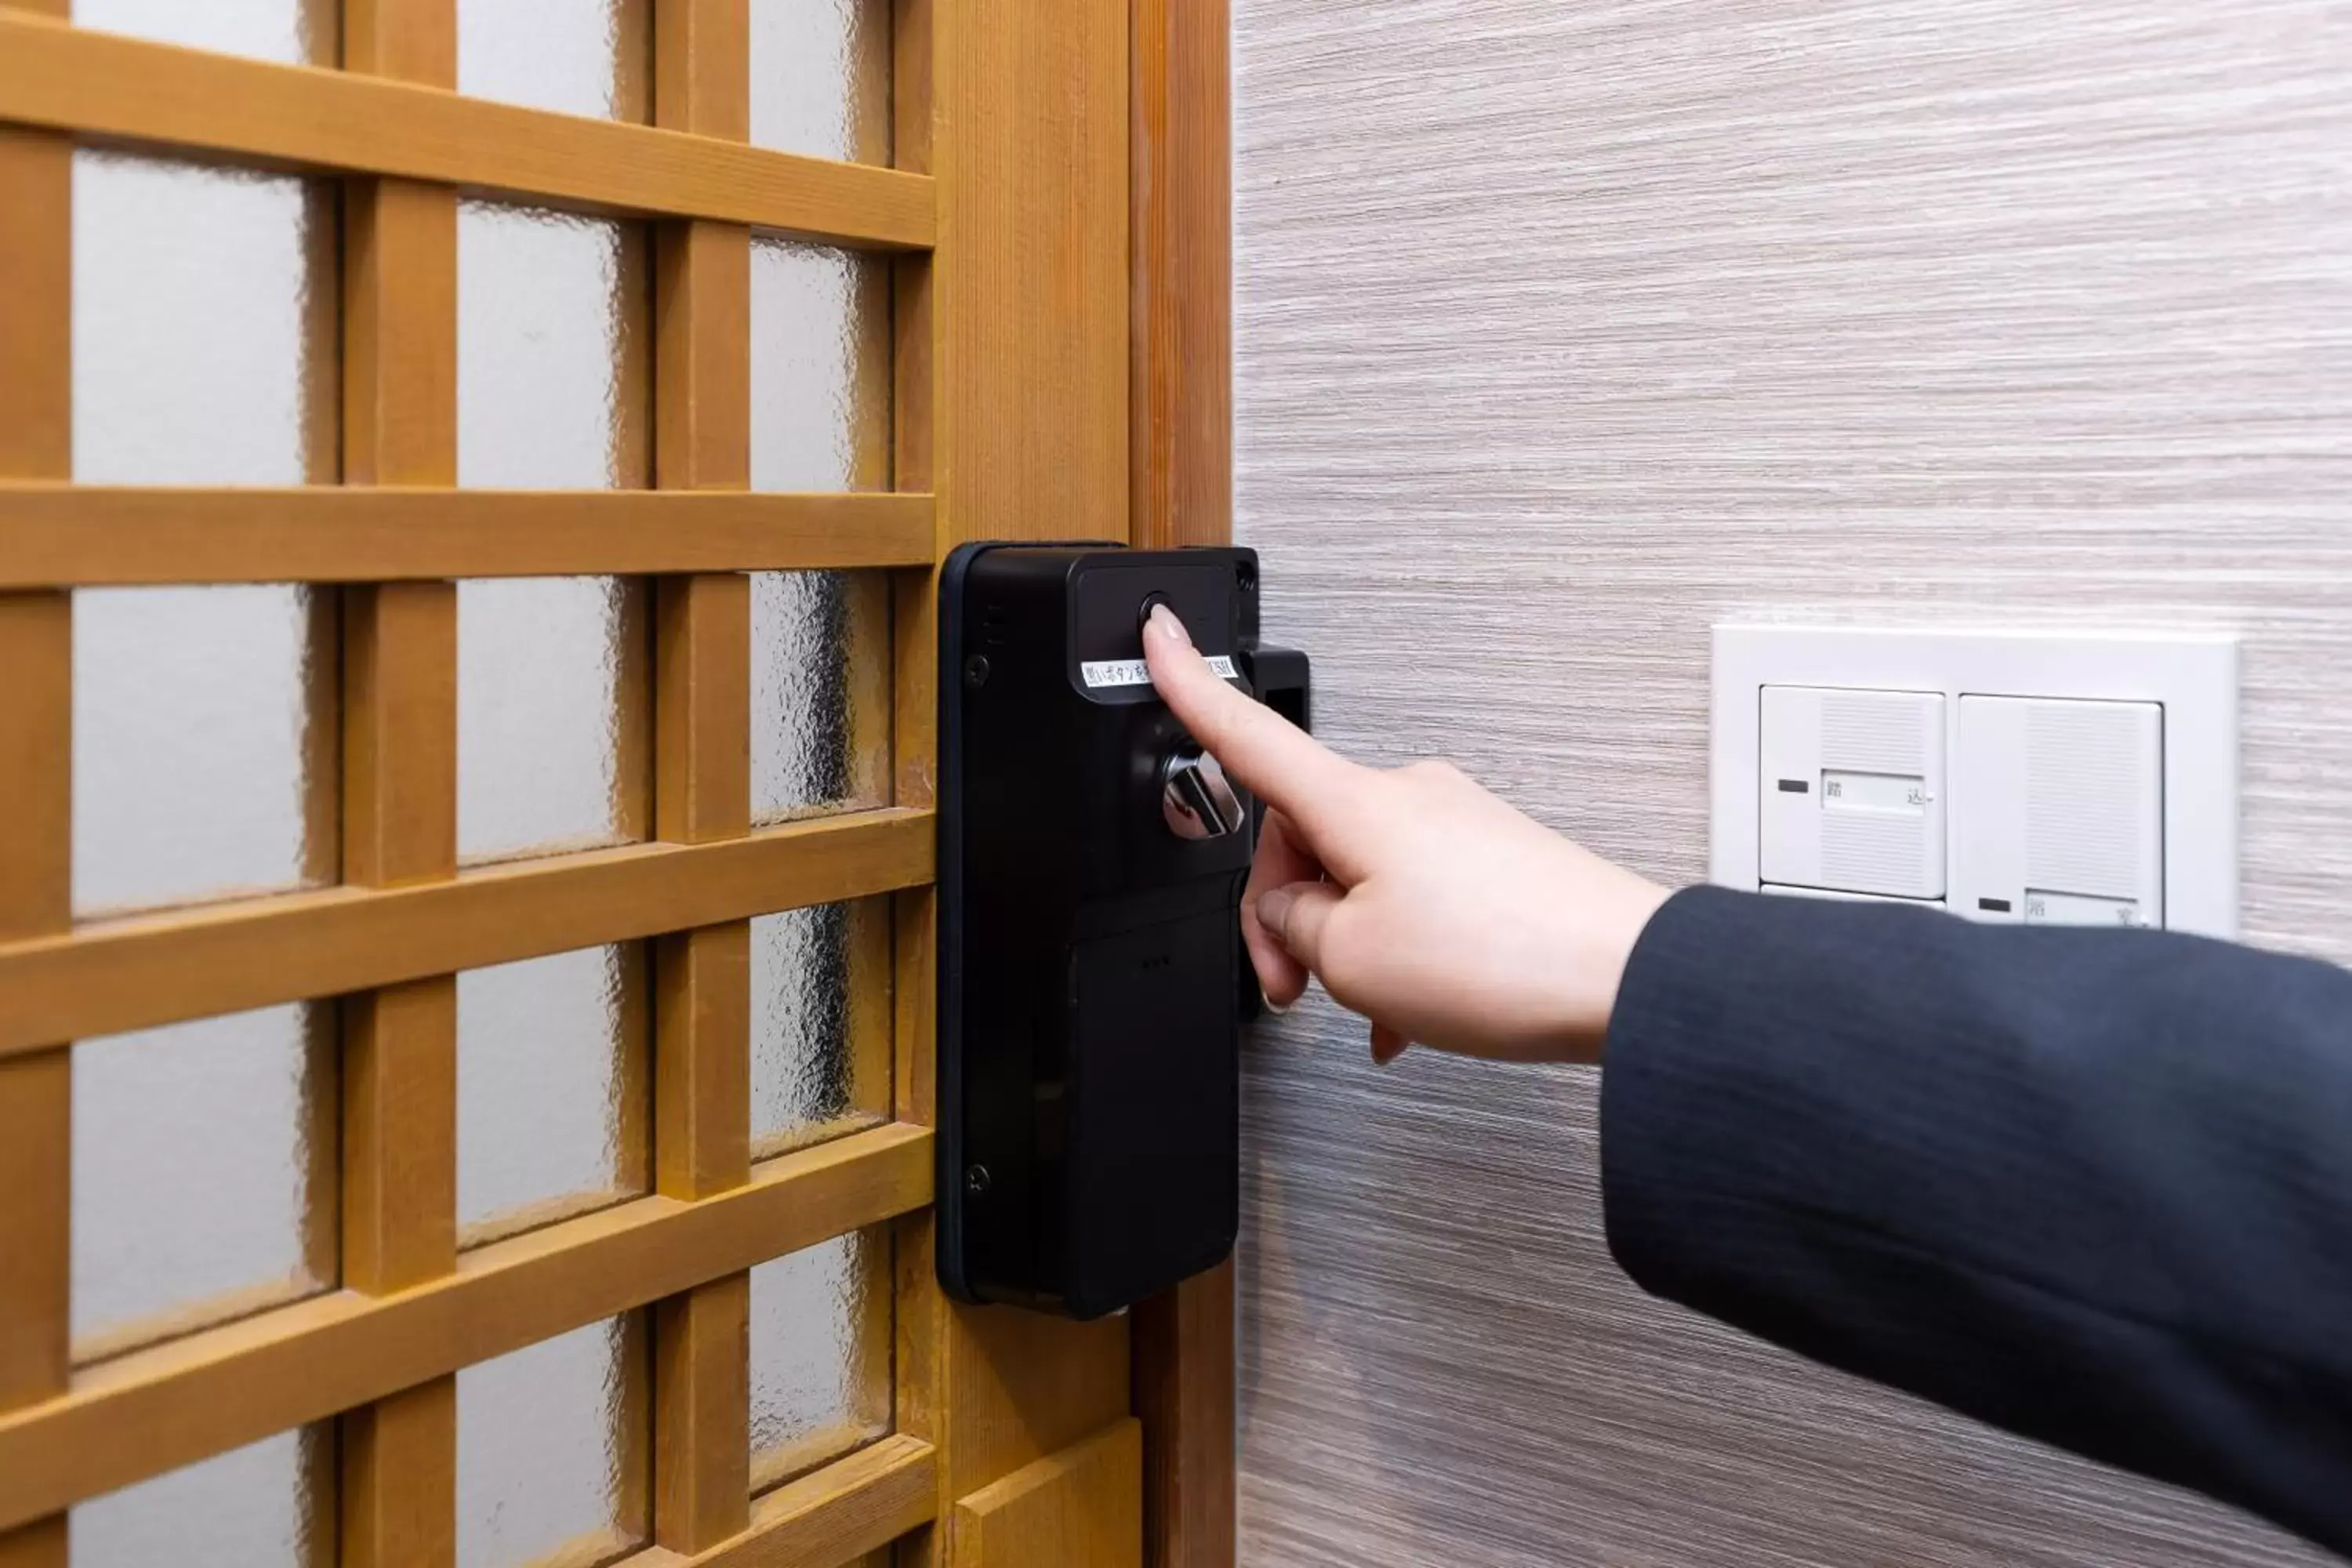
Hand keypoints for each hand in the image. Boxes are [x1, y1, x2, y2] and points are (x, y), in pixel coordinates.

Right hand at [1143, 604, 1668, 1064]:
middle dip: (1286, 917)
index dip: (1190, 684)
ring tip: (1374, 1013)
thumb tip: (1297, 910)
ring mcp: (1455, 825)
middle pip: (1300, 838)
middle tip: (1296, 988)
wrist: (1629, 981)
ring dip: (1345, 947)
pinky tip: (1410, 1017)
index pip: (1247, 733)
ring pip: (1357, 878)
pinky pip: (1414, 900)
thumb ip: (1294, 927)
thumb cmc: (1505, 960)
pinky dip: (1398, 957)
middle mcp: (1406, 796)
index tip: (1159, 631)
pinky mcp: (1494, 860)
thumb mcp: (1351, 959)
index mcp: (1354, 803)